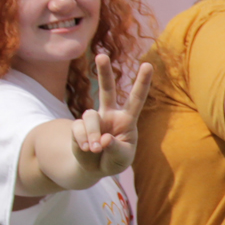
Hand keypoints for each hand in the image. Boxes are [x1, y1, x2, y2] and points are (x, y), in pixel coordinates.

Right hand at [71, 53, 152, 176]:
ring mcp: (93, 119)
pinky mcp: (77, 126)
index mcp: (127, 119)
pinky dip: (83, 141)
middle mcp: (110, 114)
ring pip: (90, 116)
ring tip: (95, 149)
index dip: (142, 82)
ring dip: (93, 134)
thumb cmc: (114, 160)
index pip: (136, 98)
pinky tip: (87, 149)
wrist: (94, 168)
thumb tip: (103, 139)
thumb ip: (116, 149)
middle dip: (104, 72)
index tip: (147, 64)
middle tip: (101, 55)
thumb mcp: (122, 159)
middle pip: (107, 89)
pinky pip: (78, 129)